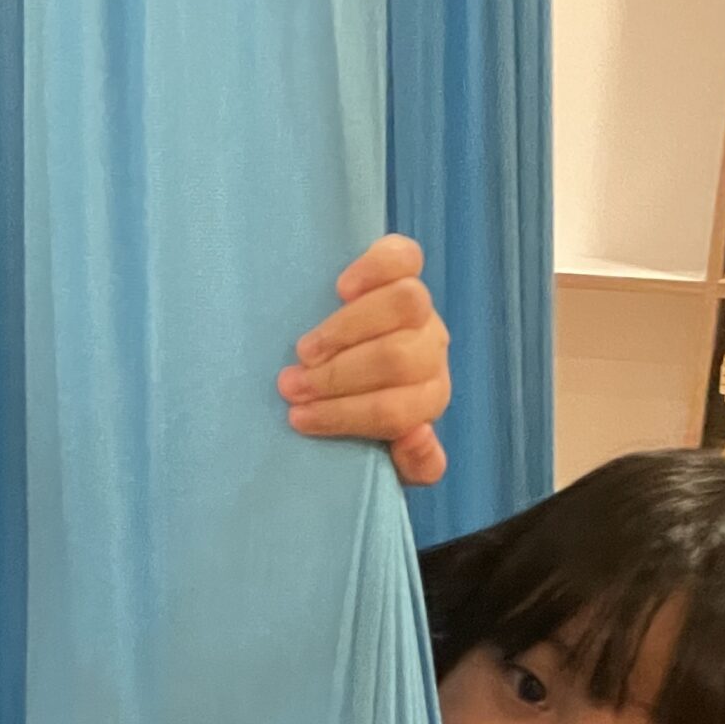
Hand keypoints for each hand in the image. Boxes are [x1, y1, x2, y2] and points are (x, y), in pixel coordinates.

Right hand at [277, 234, 449, 486]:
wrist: (354, 371)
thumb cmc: (358, 415)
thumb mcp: (387, 458)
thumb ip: (413, 465)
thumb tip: (418, 435)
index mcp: (429, 399)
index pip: (395, 412)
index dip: (343, 416)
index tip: (298, 419)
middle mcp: (432, 350)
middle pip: (396, 358)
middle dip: (337, 377)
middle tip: (292, 386)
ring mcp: (421, 308)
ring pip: (405, 305)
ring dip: (346, 330)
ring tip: (304, 351)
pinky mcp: (405, 269)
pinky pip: (403, 258)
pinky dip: (373, 268)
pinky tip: (342, 288)